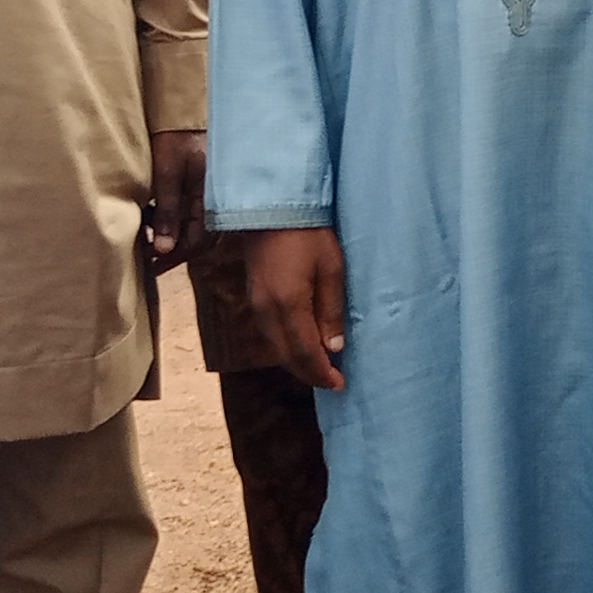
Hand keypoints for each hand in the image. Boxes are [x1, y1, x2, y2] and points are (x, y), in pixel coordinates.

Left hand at [141, 129, 205, 272]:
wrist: (183, 110)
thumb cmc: (177, 138)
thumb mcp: (168, 173)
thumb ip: (168, 211)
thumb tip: (165, 249)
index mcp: (210, 200)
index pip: (197, 242)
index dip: (173, 257)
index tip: (149, 265)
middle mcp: (214, 201)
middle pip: (197, 239)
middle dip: (171, 251)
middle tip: (144, 258)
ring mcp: (210, 194)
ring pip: (193, 227)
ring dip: (170, 236)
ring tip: (144, 237)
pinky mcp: (202, 188)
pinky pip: (191, 213)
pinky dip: (172, 220)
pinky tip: (153, 217)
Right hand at [245, 229, 347, 390]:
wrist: (271, 208)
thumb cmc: (309, 234)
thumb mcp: (331, 269)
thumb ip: (331, 311)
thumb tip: (334, 348)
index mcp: (289, 306)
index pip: (306, 353)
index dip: (322, 373)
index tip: (339, 384)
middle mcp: (267, 312)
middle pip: (288, 356)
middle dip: (309, 373)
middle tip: (331, 382)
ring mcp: (256, 305)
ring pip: (276, 347)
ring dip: (297, 362)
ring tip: (319, 367)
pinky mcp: (252, 297)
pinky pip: (269, 333)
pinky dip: (285, 346)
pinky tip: (299, 345)